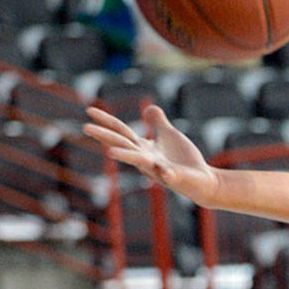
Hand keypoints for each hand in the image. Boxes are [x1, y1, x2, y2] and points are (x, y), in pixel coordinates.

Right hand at [83, 103, 218, 207]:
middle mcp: (146, 159)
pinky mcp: (176, 178)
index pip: (121, 132)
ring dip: (126, 156)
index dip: (106, 121)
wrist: (203, 182)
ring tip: (110, 152)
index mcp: (143, 148)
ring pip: (140, 162)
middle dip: (105, 136)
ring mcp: (160, 170)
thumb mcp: (169, 135)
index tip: (89, 109)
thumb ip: (158, 122)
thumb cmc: (184, 160)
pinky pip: (170, 176)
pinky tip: (167, 171)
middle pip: (123, 145)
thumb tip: (149, 107)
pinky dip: (167, 174)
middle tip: (85, 127)